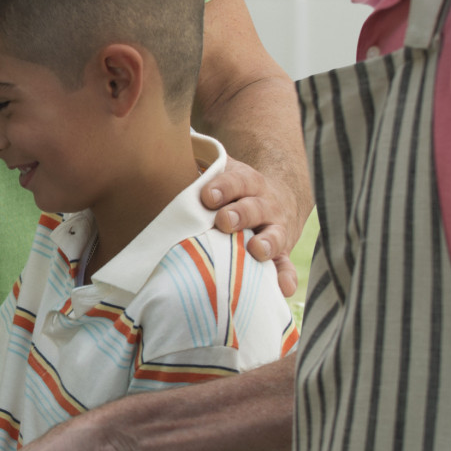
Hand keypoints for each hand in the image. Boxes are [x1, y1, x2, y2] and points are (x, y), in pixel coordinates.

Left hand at [201, 158, 301, 296]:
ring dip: (265, 243)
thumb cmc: (233, 191)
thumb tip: (164, 162)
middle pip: (254, 208)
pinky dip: (285, 277)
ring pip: (274, 235)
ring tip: (255, 250)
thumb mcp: (222, 172)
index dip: (223, 187)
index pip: (237, 181)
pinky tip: (282, 288)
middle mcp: (265, 204)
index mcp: (248, 183)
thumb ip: (199, 170)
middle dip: (240, 214)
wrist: (275, 199)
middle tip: (223, 221)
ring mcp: (275, 229)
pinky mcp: (281, 253)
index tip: (207, 196)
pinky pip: (286, 266)